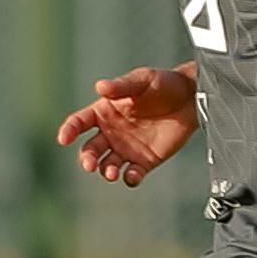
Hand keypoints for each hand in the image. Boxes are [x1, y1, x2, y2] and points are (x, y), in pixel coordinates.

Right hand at [56, 64, 199, 188]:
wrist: (192, 97)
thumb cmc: (164, 83)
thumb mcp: (142, 80)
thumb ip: (121, 86)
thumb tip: (100, 87)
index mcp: (104, 112)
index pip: (79, 122)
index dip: (69, 130)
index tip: (64, 138)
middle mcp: (111, 132)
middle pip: (90, 149)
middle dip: (87, 159)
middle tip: (90, 164)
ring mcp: (127, 148)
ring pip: (107, 165)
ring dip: (106, 171)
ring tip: (111, 172)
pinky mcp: (145, 161)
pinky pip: (132, 174)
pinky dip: (129, 178)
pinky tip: (131, 175)